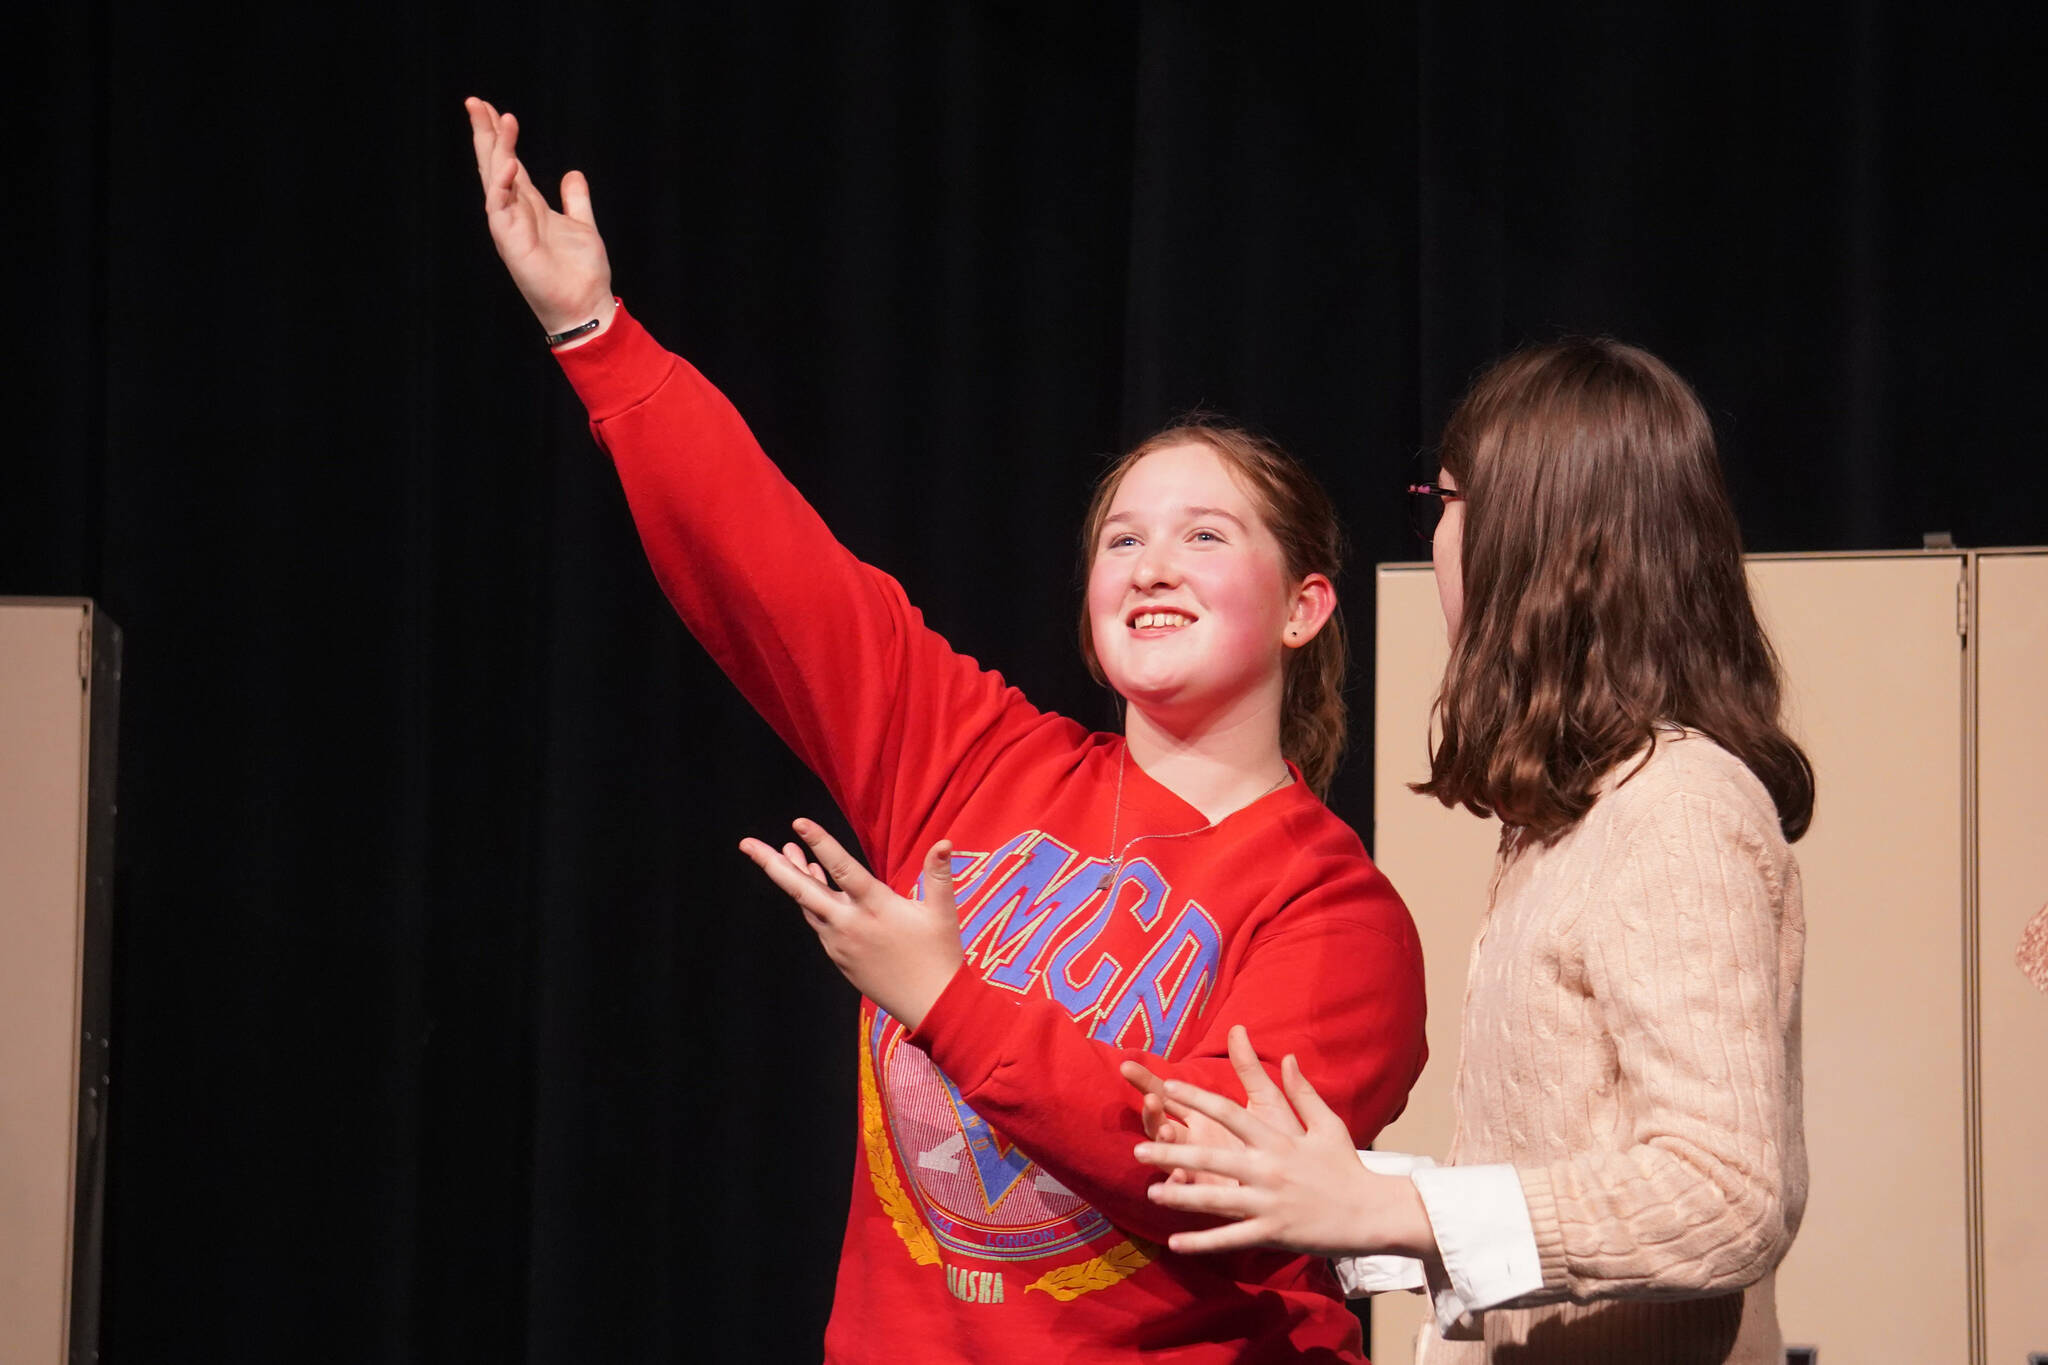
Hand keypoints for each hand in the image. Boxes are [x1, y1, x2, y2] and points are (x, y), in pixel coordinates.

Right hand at [463, 96, 614, 338]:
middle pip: (494, 164)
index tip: (494, 109)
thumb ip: (575, 199)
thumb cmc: (582, 273)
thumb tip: (572, 173)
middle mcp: (514, 212)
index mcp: (528, 206)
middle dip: (485, 133)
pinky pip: (500, 208)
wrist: (586, 305)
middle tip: (475, 102)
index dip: (501, 136)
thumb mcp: (583, 225)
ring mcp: (509, 226)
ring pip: (495, 179)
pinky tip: (508, 163)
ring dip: (496, 150)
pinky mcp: (510, 242)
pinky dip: (502, 185)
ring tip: (499, 119)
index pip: (508, 162)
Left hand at [739, 819, 964, 1030]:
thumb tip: (945, 842)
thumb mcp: (942, 913)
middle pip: (803, 889)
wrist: (931, 1004)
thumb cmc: (939, 956)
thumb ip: (939, 875)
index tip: (798, 824)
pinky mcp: (839, 956)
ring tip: (781, 852)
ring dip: (793, 876)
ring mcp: (840, 942)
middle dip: (772, 864)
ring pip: (807, 904)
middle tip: (746, 844)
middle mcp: (850, 923)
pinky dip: (810, 900)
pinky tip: (812, 882)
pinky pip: (818, 922)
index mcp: (876, 907)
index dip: (820, 843)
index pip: (841, 868)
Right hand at [1118, 1025, 1305, 1185]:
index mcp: (1207, 1115)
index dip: (1147, 1081)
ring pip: (1167, 1154)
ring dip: (1162, 1144)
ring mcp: (1199, 1167)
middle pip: (1159, 1122)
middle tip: (1152, 1099)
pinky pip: (1185, 1191)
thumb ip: (1249, 1068)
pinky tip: (1179, 1175)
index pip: (1169, 1094)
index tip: (1127, 1065)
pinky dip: (1177, 1184)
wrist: (1306, 1183)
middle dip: (1149, 1110)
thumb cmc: (1286, 1140)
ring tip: (1167, 1133)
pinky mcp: (1210, 1194)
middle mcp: (1197, 1139)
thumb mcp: (1267, 1101)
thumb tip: (1237, 1028)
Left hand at [1130, 1034, 1438, 1258]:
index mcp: (1279, 1140)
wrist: (1373, 1212)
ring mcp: (1270, 1204)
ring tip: (1150, 1193)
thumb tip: (1290, 1056)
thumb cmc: (1348, 1166)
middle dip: (1173, 1153)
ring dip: (1181, 1198)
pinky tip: (1175, 1242)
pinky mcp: (1274, 1233)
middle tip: (1137, 1150)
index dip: (1198, 1099)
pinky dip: (1203, 1242)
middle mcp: (1270, 1170)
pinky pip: (1232, 1239)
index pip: (1231, 1114)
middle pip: (1213, 1159)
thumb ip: (1303, 1091)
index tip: (1169, 1087)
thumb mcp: (1327, 1123)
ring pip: (1217, 1201)